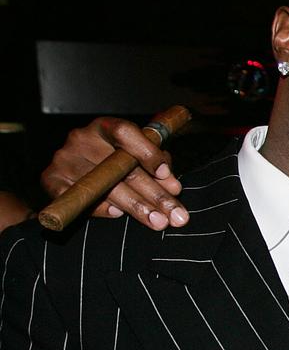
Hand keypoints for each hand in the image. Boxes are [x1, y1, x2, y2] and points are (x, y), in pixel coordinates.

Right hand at [41, 117, 187, 229]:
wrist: (74, 170)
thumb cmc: (115, 160)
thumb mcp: (135, 154)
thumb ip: (155, 164)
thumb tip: (172, 186)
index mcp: (104, 127)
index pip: (125, 132)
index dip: (147, 152)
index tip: (167, 174)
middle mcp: (81, 140)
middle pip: (121, 167)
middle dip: (155, 194)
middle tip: (176, 214)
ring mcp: (64, 160)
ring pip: (105, 187)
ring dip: (137, 207)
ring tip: (159, 221)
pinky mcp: (51, 180)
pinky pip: (80, 199)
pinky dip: (101, 208)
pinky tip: (118, 214)